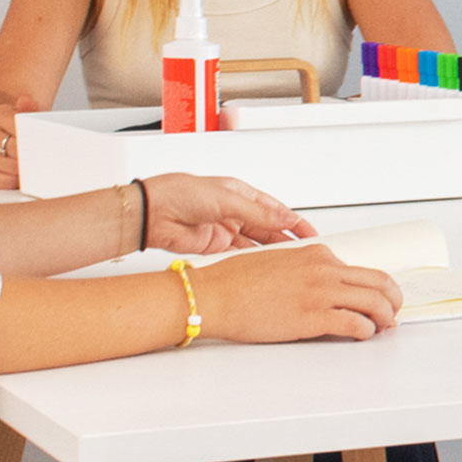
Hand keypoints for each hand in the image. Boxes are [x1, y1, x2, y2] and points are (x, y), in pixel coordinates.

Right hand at [0, 92, 40, 189]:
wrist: (4, 138)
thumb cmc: (21, 129)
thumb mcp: (27, 115)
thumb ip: (29, 108)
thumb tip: (27, 100)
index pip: (19, 128)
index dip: (35, 139)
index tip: (46, 144)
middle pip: (15, 149)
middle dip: (33, 156)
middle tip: (46, 160)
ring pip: (8, 166)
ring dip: (25, 170)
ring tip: (35, 168)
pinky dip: (12, 182)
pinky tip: (20, 177)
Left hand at [141, 175, 315, 254]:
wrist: (151, 213)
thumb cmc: (180, 194)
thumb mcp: (227, 199)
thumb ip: (259, 213)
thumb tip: (286, 220)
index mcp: (240, 194)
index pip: (275, 210)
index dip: (295, 222)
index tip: (311, 235)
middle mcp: (234, 212)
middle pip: (269, 229)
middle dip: (287, 240)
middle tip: (304, 253)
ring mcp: (225, 231)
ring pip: (256, 244)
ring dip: (271, 253)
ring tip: (288, 263)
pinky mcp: (215, 247)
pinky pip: (240, 256)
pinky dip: (253, 262)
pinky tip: (264, 267)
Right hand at [191, 244, 400, 342]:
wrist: (212, 295)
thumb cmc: (234, 282)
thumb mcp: (279, 263)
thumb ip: (306, 271)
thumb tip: (324, 287)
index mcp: (316, 254)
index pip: (362, 269)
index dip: (377, 287)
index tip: (380, 298)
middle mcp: (324, 270)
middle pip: (380, 283)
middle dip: (393, 300)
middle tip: (392, 313)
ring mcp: (320, 293)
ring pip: (376, 303)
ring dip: (385, 318)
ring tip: (381, 328)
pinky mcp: (313, 317)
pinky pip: (356, 324)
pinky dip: (367, 332)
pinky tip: (363, 335)